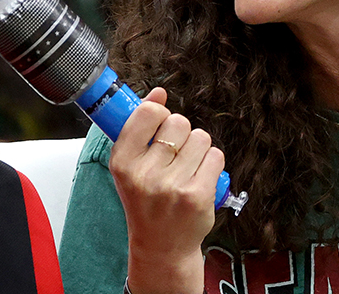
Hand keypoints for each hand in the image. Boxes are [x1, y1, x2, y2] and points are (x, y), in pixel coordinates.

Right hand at [110, 87, 224, 293]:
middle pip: (179, 122)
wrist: (162, 245)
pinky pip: (216, 156)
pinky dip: (212, 163)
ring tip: (187, 168)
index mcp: (122, 162)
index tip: (159, 127)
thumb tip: (159, 93)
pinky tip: (200, 177)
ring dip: (198, 148)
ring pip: (201, 137)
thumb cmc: (146, 201)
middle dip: (181, 133)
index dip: (159, 114)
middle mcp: (145, 175)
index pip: (148, 113)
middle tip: (174, 154)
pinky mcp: (198, 196)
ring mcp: (172, 187)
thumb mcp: (130, 165)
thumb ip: (141, 127)